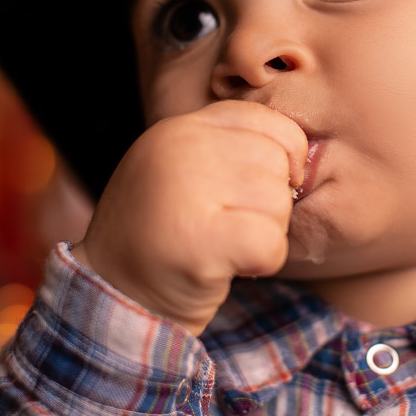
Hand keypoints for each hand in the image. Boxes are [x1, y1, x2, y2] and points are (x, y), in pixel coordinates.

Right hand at [72, 100, 307, 335]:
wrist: (113, 296)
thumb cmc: (163, 235)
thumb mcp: (185, 171)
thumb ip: (232, 150)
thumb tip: (302, 161)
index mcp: (179, 128)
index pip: (267, 119)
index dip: (282, 156)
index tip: (261, 189)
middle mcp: (180, 148)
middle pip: (276, 163)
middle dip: (270, 203)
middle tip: (232, 226)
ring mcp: (185, 191)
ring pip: (278, 203)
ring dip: (265, 234)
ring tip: (223, 246)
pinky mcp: (197, 241)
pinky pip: (270, 243)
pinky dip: (263, 262)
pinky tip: (232, 266)